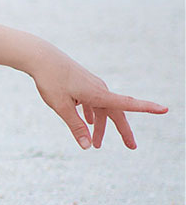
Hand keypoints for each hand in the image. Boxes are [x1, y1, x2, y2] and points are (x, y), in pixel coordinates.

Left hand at [30, 49, 167, 149]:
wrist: (41, 56)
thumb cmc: (50, 80)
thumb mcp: (61, 107)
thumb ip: (75, 126)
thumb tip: (86, 146)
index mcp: (98, 94)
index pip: (127, 103)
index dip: (147, 108)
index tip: (164, 109)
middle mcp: (99, 89)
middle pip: (115, 113)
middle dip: (122, 131)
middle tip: (131, 147)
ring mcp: (91, 85)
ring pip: (101, 109)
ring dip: (99, 126)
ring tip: (96, 144)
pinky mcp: (82, 83)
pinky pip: (92, 101)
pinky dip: (91, 114)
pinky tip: (87, 121)